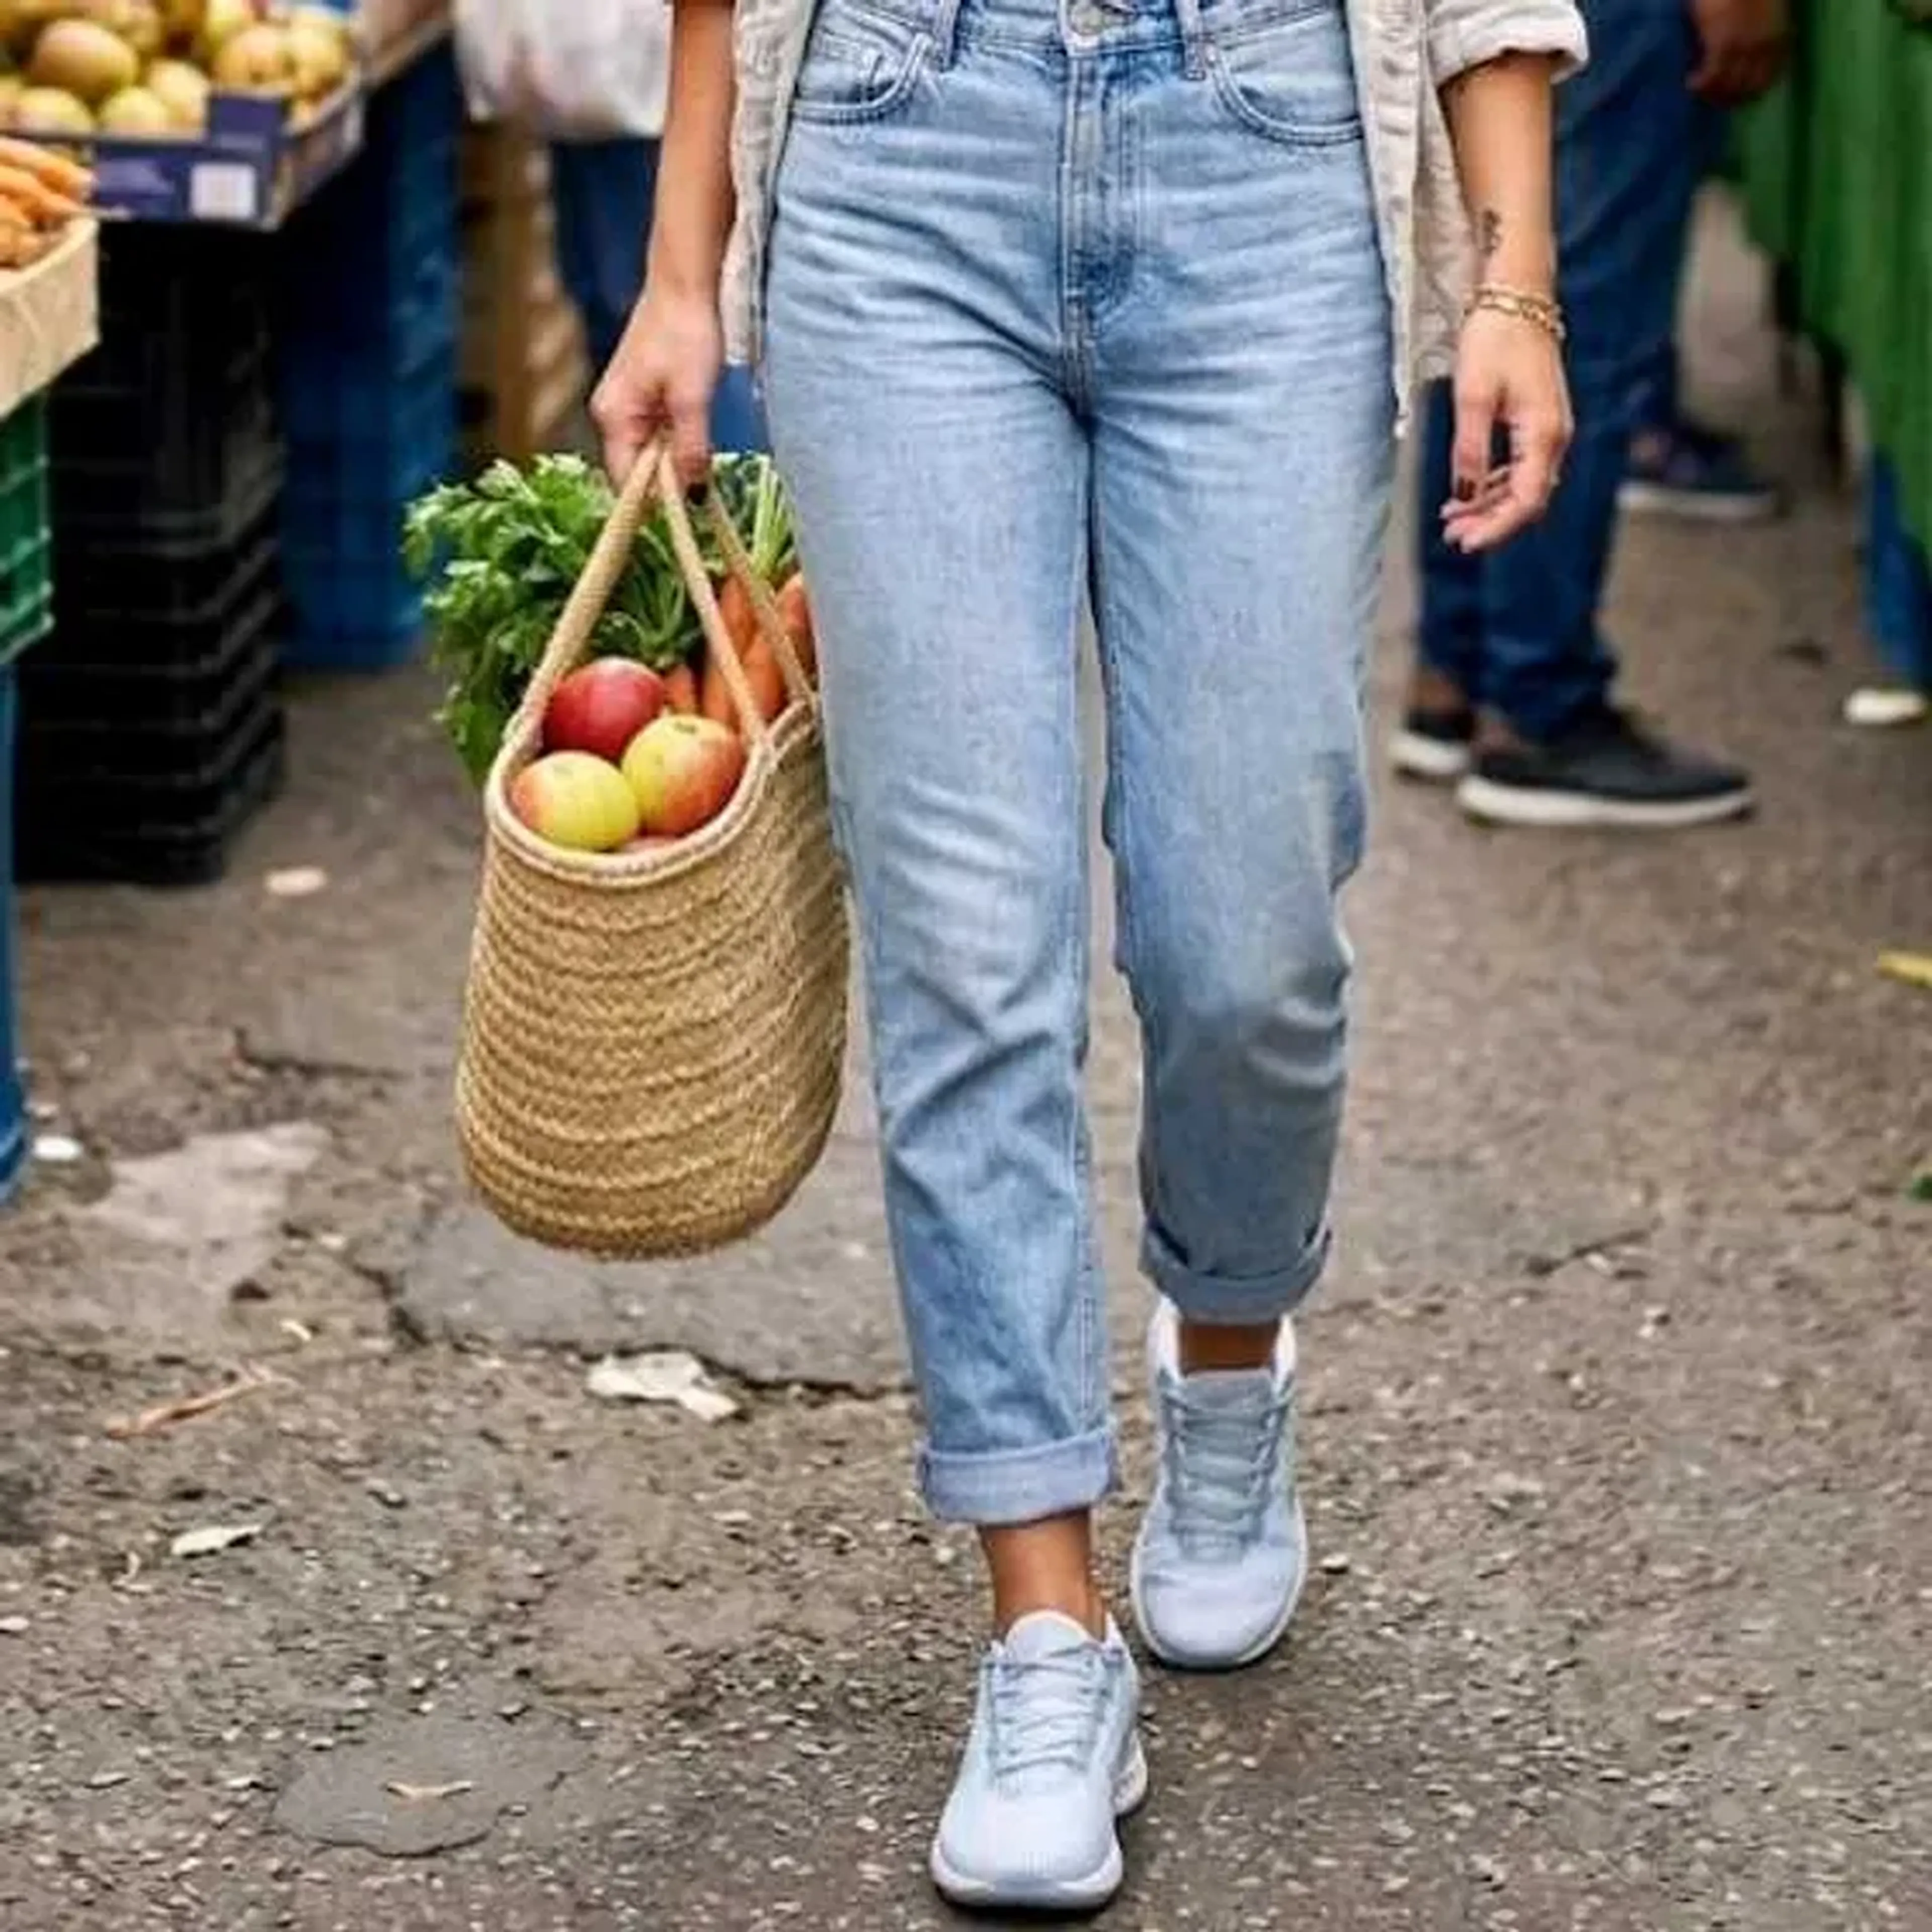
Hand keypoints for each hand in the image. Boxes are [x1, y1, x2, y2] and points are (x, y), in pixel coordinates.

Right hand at [590, 286, 723, 490]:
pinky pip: (655, 434)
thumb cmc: (685, 333)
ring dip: (675, 461)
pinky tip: (695, 433)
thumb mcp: (693, 397)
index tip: (688, 511)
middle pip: (636, 470)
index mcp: (613, 416)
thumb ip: (690, 448)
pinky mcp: (642, 396)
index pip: (626, 481)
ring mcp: (625, 405)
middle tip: (702, 481)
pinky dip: (676, 442)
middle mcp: (611, 414)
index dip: (655, 501)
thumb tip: (690, 493)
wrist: (684, 285)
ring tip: (701, 455)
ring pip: (648, 453)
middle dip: (667, 482)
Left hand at [1441, 306, 1572, 553]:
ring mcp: (1549, 430)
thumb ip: (1469, 448)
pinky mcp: (1537, 423)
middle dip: (1489, 522)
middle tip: (1450, 536)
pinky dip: (1492, 485)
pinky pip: (1519, 467)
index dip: (1496, 528)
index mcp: (1544, 433)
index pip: (1526, 501)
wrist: (1517, 296)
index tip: (1464, 543)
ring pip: (1521, 486)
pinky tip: (1465, 493)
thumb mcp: (1472, 396)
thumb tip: (1464, 493)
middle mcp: (1554, 436)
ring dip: (1487, 506)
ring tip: (1449, 519)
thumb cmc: (1495, 337)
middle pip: (1526, 500)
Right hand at [1689, 0, 1788, 104]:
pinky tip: (1690, 82)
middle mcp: (1765, 47)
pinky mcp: (1723, 45)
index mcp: (1779, 38)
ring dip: (1712, 94)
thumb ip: (1760, 35)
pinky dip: (1699, 84)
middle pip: (1748, 88)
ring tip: (1699, 91)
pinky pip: (1711, 76)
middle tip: (1712, 99)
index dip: (1751, 94)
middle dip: (1730, 99)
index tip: (1736, 97)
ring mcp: (1744, 47)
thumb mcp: (1766, 13)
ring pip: (1729, 86)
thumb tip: (1745, 58)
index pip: (1768, 79)